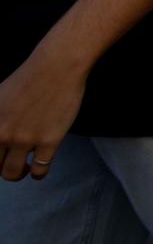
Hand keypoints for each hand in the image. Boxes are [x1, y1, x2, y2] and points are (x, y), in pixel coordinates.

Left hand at [0, 50, 86, 180]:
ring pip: (13, 173)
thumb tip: (0, 132)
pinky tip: (39, 168)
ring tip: (24, 168)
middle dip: (1, 168)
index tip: (0, 157)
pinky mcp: (48, 141)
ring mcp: (24, 139)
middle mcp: (2, 134)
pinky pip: (40, 169)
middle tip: (9, 163)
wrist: (56, 68)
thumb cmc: (28, 78)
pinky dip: (38, 174)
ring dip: (18, 174)